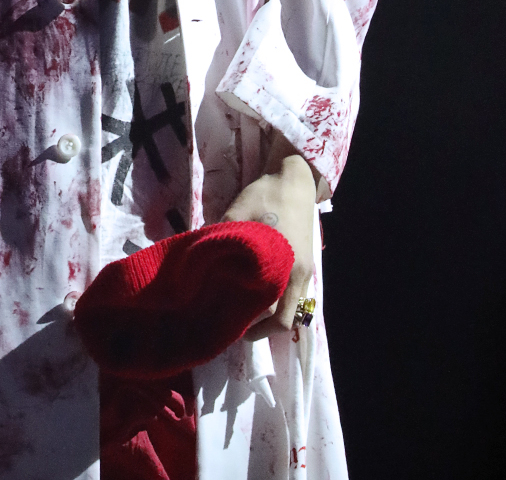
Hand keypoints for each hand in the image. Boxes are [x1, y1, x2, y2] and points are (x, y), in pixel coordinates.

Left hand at [222, 135, 315, 340]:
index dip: (251, 325)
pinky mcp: (306, 265)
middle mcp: (299, 276)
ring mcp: (306, 272)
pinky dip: (278, 302)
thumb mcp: (236, 214)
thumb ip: (221, 242)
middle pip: (283, 319)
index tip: (230, 327)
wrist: (294, 178)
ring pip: (291, 310)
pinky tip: (258, 295)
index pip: (271, 312)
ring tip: (244, 313)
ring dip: (270, 317)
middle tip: (234, 324)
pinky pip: (294, 296)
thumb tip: (199, 264)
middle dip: (260, 326)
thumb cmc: (265, 195)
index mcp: (285, 266)